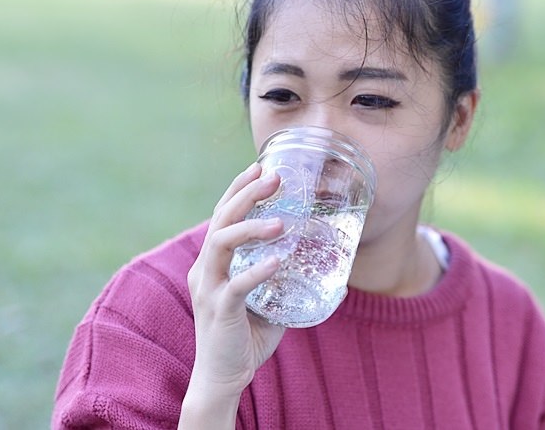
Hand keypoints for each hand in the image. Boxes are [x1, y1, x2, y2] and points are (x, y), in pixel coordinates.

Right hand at [180, 162, 285, 426]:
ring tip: (280, 222)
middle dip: (246, 194)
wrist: (224, 378)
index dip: (238, 188)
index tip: (260, 166)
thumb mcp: (270, 302)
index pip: (222, 215)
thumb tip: (338, 278)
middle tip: (273, 177)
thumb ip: (291, 284)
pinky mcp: (219, 310)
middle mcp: (205, 269)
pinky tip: (277, 262)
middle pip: (220, 219)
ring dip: (250, 227)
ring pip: (221, 244)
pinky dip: (256, 271)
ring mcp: (209, 289)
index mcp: (213, 263)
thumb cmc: (246, 337)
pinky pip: (235, 286)